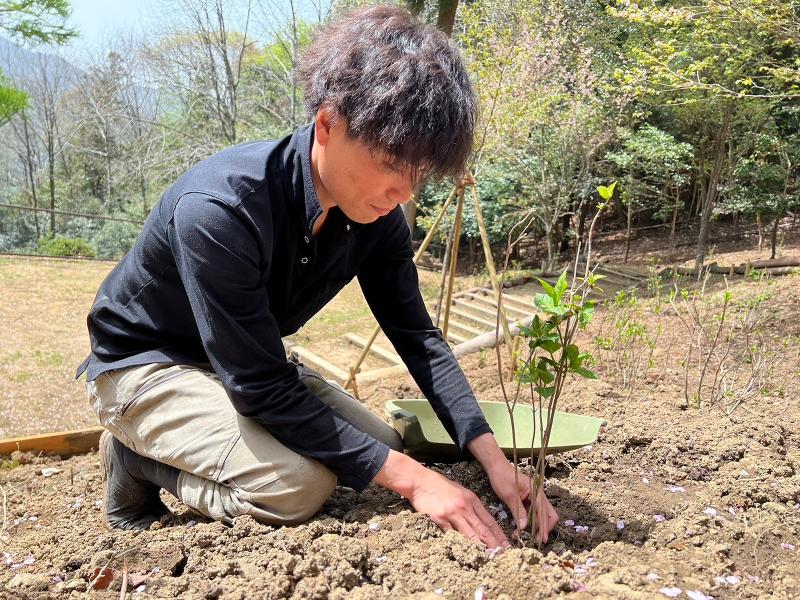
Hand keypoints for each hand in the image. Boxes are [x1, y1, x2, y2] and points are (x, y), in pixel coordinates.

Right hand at [373, 450, 508, 548]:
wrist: (421, 481)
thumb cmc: (440, 486)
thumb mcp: (460, 492)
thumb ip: (470, 506)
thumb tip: (480, 521)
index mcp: (472, 500)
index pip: (489, 520)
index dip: (499, 534)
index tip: (506, 545)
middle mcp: (465, 507)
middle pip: (483, 529)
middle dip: (494, 544)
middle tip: (502, 555)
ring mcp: (452, 513)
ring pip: (470, 534)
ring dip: (480, 547)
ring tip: (488, 557)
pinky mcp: (440, 519)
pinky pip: (452, 534)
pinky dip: (459, 544)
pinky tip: (465, 552)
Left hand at [487, 460, 558, 543]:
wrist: (496, 466)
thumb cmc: (502, 477)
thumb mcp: (509, 495)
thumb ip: (518, 511)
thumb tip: (524, 527)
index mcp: (537, 492)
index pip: (545, 513)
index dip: (544, 527)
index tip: (542, 540)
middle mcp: (538, 495)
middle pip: (548, 515)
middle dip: (544, 528)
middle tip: (536, 541)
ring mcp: (534, 497)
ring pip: (540, 515)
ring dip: (536, 526)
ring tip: (527, 537)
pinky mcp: (527, 500)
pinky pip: (532, 513)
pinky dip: (530, 522)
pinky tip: (522, 529)